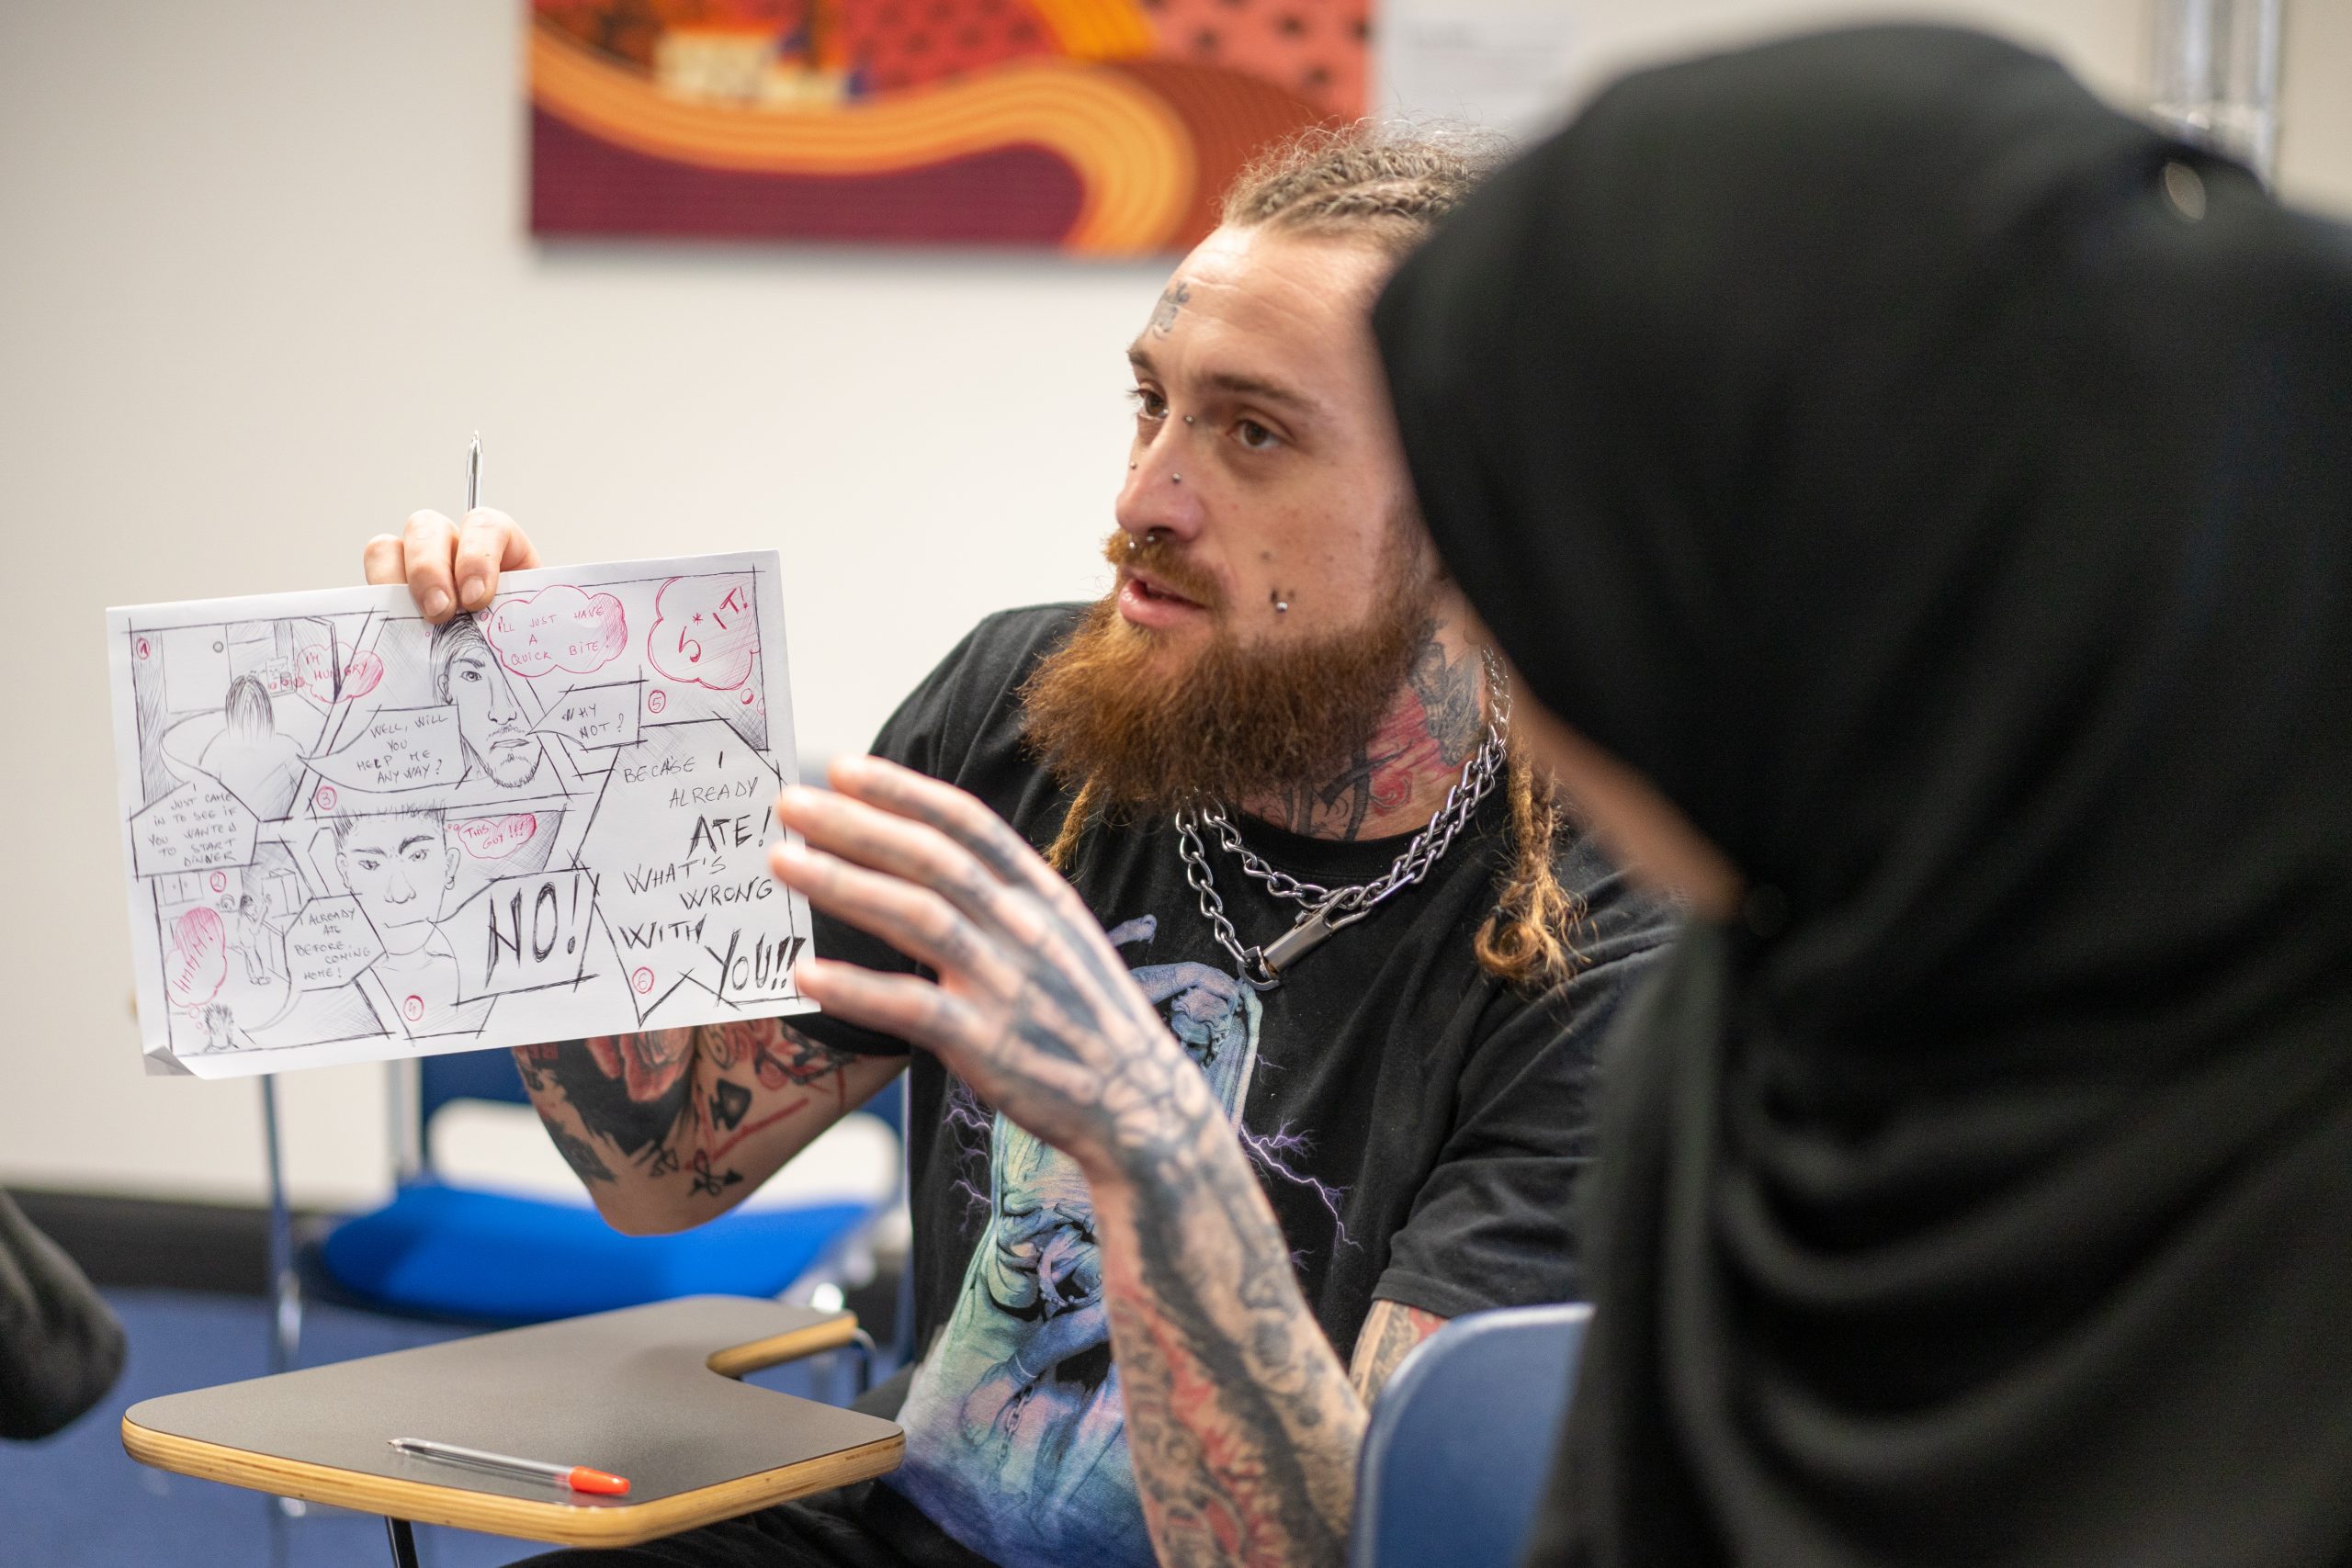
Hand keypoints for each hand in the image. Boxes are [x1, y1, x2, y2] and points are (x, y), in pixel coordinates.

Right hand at [362, 509, 540, 621]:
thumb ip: (525, 619)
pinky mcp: (392, 592)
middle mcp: (454, 547)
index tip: (477, 598)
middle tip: (440, 611)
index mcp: (498, 545)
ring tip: (412, 620)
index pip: (484, 525)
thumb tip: (522, 632)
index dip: (477, 556)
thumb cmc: (520, 633)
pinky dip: (375, 602)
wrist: (510, 653)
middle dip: (429, 569)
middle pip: (426, 527)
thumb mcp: (531, 621)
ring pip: (387, 548)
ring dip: (393, 581)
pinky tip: (392, 628)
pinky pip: (371, 583)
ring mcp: (417, 566)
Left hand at [769, 755, 1217, 1180]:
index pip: (968, 823)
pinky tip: (806, 973)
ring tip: (782, 861)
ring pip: (916, 917)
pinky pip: (912, 1007)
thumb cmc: (1086, 1018)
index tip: (845, 769)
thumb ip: (1004, 899)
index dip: (904, 791)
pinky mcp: (989, 1044)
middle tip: (791, 802)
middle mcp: (1025, 929)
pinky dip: (857, 988)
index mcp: (1043, 896)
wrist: (1140, 1102)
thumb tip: (930, 863)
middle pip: (931, 859)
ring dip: (843, 884)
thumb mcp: (1062, 937)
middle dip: (855, 824)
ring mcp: (1008, 985)